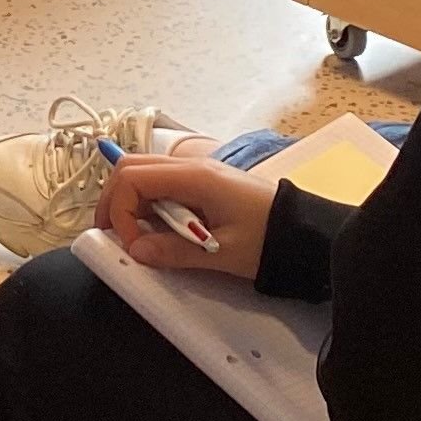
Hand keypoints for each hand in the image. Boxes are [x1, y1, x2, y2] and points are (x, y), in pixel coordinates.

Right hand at [100, 153, 272, 278]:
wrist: (306, 232)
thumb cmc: (269, 239)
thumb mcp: (222, 253)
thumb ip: (176, 252)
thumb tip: (136, 251)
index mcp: (194, 176)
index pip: (132, 177)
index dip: (120, 210)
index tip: (132, 244)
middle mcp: (191, 167)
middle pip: (131, 167)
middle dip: (114, 200)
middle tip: (114, 235)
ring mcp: (197, 172)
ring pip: (144, 174)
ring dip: (131, 203)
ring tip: (139, 237)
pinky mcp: (203, 183)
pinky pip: (162, 185)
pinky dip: (150, 204)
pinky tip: (160, 230)